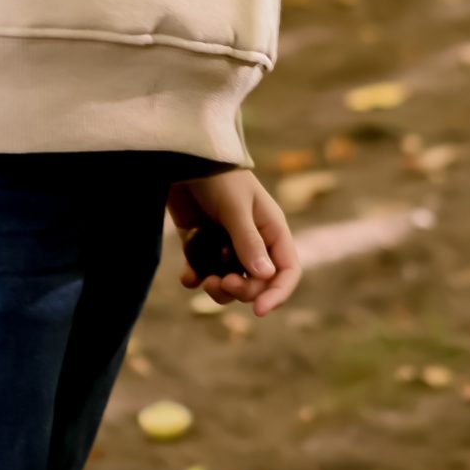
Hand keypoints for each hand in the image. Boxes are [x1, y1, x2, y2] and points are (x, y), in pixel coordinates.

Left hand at [164, 169, 300, 318]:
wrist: (182, 158)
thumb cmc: (217, 176)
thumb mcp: (235, 207)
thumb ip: (248, 242)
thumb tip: (267, 276)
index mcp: (272, 230)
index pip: (287, 271)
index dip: (277, 294)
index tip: (258, 310)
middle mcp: (253, 242)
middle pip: (258, 283)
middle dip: (242, 290)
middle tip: (221, 282)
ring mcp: (227, 245)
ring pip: (231, 284)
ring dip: (219, 290)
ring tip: (203, 280)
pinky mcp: (201, 245)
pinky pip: (204, 273)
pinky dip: (196, 280)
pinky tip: (187, 277)